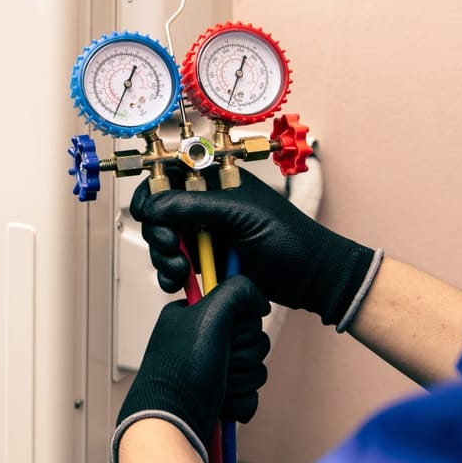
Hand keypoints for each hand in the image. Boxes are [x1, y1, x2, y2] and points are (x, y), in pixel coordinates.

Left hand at [113, 275, 270, 462]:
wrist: (173, 419)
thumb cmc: (182, 367)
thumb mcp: (209, 312)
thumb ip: (238, 291)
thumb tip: (260, 302)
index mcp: (194, 315)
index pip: (239, 308)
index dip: (242, 323)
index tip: (229, 329)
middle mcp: (201, 340)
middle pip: (252, 339)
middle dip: (243, 354)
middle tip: (222, 359)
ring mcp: (211, 369)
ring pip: (254, 368)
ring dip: (242, 378)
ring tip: (218, 384)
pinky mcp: (220, 396)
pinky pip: (250, 393)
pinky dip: (241, 400)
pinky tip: (223, 403)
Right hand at [129, 166, 379, 326]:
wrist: (313, 278)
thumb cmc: (289, 237)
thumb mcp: (240, 215)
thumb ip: (194, 206)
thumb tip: (154, 206)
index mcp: (214, 182)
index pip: (168, 178)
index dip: (152, 195)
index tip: (148, 216)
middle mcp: (205, 205)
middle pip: (159, 213)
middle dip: (158, 234)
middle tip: (171, 250)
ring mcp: (205, 234)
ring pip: (163, 242)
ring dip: (163, 259)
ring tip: (180, 274)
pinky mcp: (206, 261)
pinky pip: (175, 266)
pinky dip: (171, 276)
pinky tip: (180, 285)